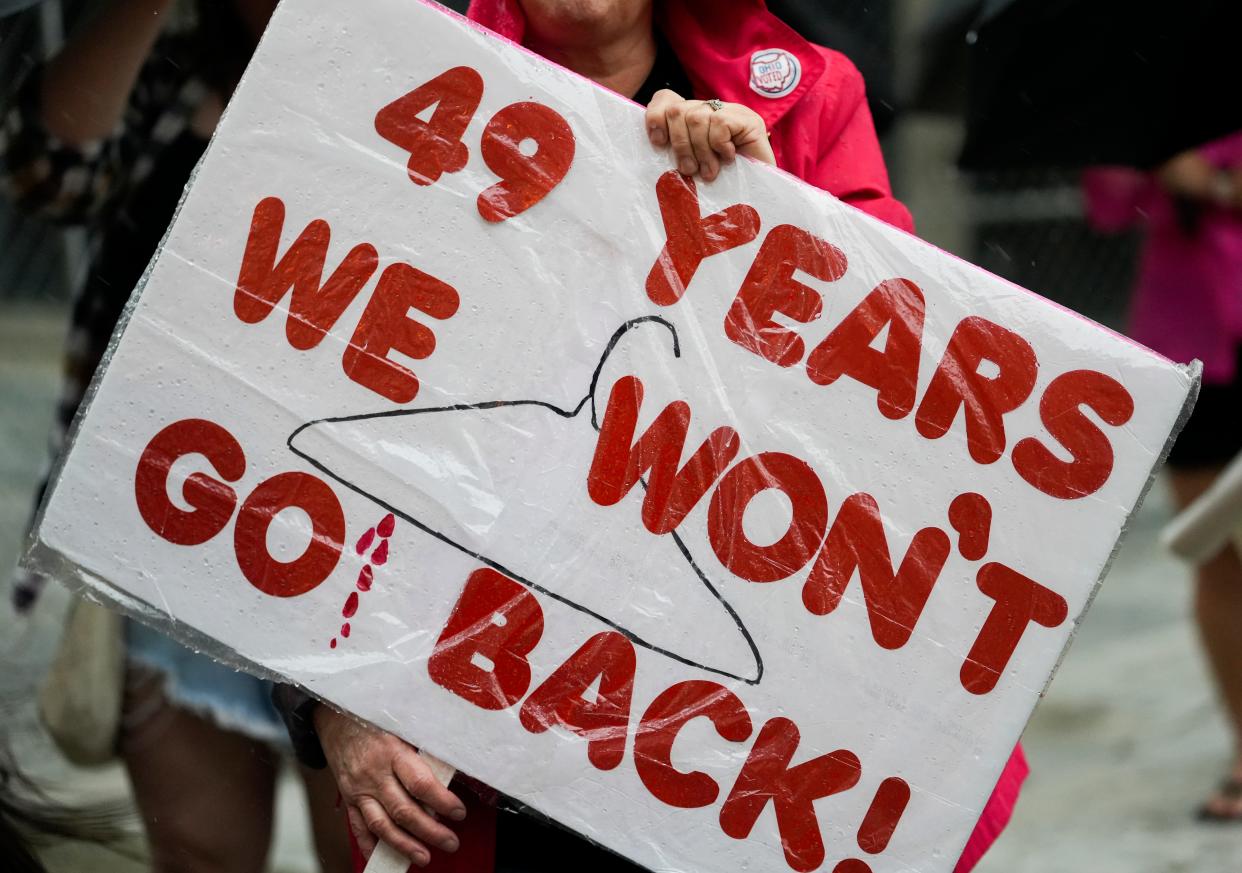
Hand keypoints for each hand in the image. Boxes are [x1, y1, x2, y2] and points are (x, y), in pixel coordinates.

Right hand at [315, 706, 464, 866]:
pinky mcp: (348, 797)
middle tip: (450, 842)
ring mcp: (359, 789)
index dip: (441, 801)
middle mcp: (374, 774)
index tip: (459, 812)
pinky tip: (382, 857)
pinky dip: (370, 845)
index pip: (419, 783)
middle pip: (403, 810)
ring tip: (424, 857)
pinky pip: (358, 826)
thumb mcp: (402, 724)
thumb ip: (423, 747)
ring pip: (381, 824)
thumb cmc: (374, 718)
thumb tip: (450, 770)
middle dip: (429, 831)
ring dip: (404, 845)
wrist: (335, 716)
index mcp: (392, 752)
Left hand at [645, 90, 775, 181]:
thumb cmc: (724, 187)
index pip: (666, 100)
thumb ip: (676, 152)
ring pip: (695, 117)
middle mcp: (711, 110)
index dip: (656, 118)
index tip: (658, 143)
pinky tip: (728, 158)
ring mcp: (731, 112)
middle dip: (680, 145)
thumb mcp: (692, 168)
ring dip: (700, 150)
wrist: (762, 196)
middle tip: (690, 170)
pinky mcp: (747, 119)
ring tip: (710, 171)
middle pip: (677, 110)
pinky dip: (718, 144)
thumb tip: (654, 145)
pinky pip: (718, 123)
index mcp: (694, 118)